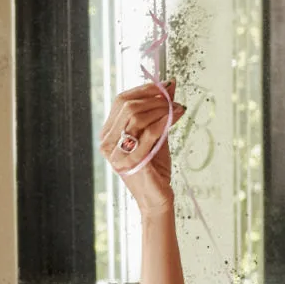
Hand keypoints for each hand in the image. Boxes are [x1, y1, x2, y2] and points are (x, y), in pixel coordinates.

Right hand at [98, 81, 175, 214]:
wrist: (156, 198)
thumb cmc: (155, 168)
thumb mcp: (156, 134)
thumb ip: (159, 111)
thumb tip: (169, 85)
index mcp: (109, 134)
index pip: (120, 101)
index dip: (143, 90)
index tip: (163, 86)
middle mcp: (108, 143)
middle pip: (127, 107)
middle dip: (153, 98)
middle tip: (172, 98)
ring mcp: (117, 154)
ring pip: (137, 117)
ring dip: (160, 109)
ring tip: (177, 109)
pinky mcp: (131, 162)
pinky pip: (148, 134)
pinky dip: (164, 122)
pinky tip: (175, 117)